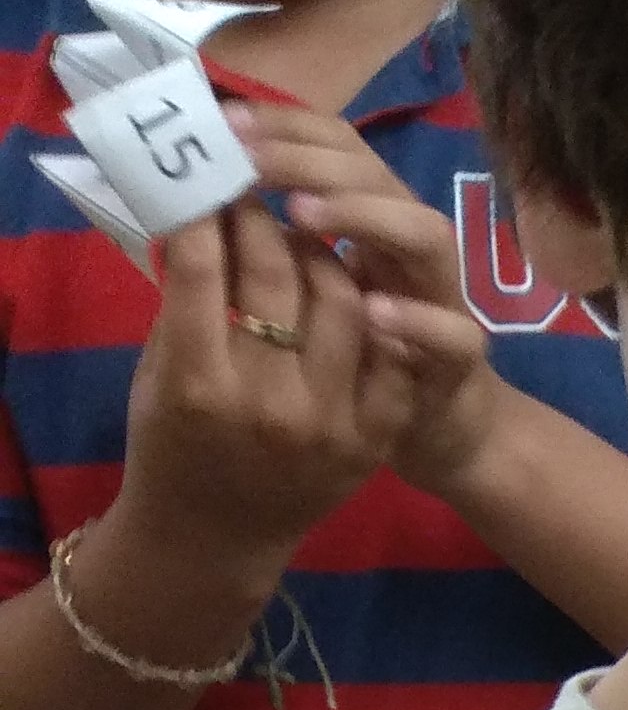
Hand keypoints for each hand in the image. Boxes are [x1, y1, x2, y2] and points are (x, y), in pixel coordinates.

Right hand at [112, 186, 409, 589]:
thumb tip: (206, 203)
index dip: (208, 201)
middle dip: (263, 215)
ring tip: (299, 239)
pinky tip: (347, 291)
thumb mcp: (159, 368)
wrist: (212, 540)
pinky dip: (370, 312)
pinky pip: (385, 354)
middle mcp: (269, 404)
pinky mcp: (370, 443)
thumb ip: (184, 294)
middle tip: (257, 190)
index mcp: (200, 382)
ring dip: (320, 252)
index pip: (205, 258)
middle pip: (278, 269)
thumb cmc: (170, 443)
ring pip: (341, 297)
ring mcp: (328, 426)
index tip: (209, 170)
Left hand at [229, 102, 501, 495]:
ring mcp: (441, 298)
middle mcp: (408, 241)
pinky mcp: (461, 363)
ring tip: (300, 214)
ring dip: (362, 216)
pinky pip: (456, 336)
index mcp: (369, 211)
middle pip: (373, 174)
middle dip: (308, 160)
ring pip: (424, 234)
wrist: (437, 433)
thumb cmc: (350, 360)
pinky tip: (372, 311)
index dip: (286, 124)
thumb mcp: (303, 290)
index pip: (336, 142)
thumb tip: (192, 196)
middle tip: (246, 159)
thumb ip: (262, 246)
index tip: (226, 121)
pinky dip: (418, 321)